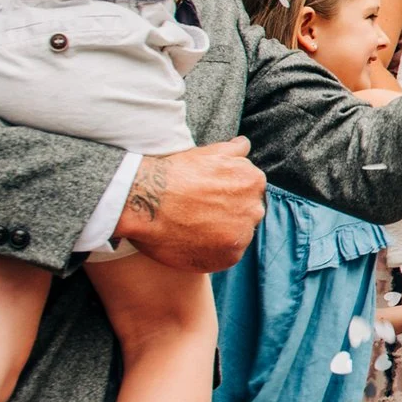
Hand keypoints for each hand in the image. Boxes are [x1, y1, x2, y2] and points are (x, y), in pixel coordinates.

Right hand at [111, 138, 267, 270]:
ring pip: (237, 236)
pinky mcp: (230, 256)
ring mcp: (243, 234)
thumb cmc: (175, 174)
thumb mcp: (208, 152)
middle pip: (246, 214)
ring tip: (193, 228)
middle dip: (228, 215)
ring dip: (222, 235)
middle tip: (199, 214)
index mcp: (253, 181)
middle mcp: (255, 208)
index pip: (249, 192)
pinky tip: (192, 242)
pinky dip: (213, 252)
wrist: (147, 201)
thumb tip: (245, 144)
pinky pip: (227, 256)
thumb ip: (234, 150)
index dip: (227, 196)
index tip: (207, 198)